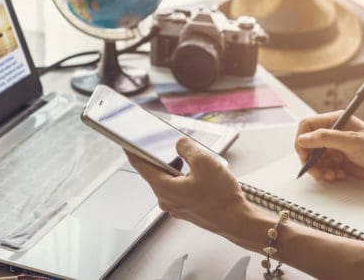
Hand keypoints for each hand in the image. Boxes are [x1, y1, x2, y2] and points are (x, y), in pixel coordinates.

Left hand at [125, 137, 251, 237]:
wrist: (237, 221)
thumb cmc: (221, 198)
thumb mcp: (204, 162)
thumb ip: (187, 148)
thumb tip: (179, 144)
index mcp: (164, 188)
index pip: (141, 166)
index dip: (132, 151)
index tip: (125, 142)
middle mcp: (166, 199)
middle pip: (156, 172)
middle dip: (163, 157)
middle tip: (169, 144)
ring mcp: (176, 206)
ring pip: (170, 180)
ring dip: (177, 168)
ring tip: (193, 160)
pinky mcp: (186, 209)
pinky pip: (180, 189)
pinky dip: (185, 178)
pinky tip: (200, 174)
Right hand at [295, 111, 363, 183]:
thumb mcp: (352, 142)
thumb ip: (326, 138)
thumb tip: (303, 139)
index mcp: (335, 121)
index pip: (308, 125)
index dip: (302, 139)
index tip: (304, 154)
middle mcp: (333, 133)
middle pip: (308, 144)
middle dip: (309, 159)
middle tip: (315, 170)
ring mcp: (335, 147)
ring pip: (314, 158)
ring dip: (319, 169)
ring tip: (330, 175)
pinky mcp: (338, 161)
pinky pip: (323, 167)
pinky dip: (327, 173)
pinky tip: (338, 175)